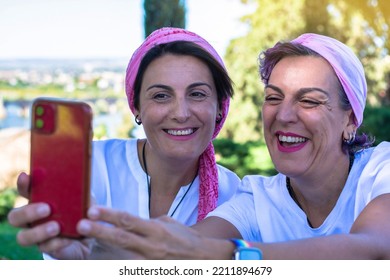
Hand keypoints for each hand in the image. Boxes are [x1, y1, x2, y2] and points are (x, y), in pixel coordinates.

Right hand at [7, 172, 91, 258]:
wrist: (92, 234)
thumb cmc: (84, 210)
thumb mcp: (85, 198)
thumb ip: (80, 191)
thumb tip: (80, 182)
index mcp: (39, 201)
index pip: (25, 191)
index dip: (23, 185)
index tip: (26, 176)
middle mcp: (32, 219)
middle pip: (15, 217)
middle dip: (28, 212)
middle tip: (46, 208)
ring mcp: (37, 235)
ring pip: (23, 237)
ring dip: (39, 231)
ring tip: (56, 227)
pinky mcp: (47, 248)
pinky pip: (45, 247)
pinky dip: (56, 242)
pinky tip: (67, 239)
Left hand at [78, 206, 216, 258]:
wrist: (202, 257)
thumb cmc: (183, 237)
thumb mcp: (167, 222)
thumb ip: (146, 221)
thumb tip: (127, 221)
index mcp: (156, 229)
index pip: (129, 220)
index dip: (109, 215)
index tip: (92, 210)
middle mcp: (151, 246)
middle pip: (122, 237)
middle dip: (100, 231)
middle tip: (81, 225)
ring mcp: (149, 262)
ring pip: (121, 257)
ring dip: (102, 252)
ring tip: (85, 247)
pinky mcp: (148, 272)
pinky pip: (128, 269)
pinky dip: (114, 266)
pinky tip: (100, 264)